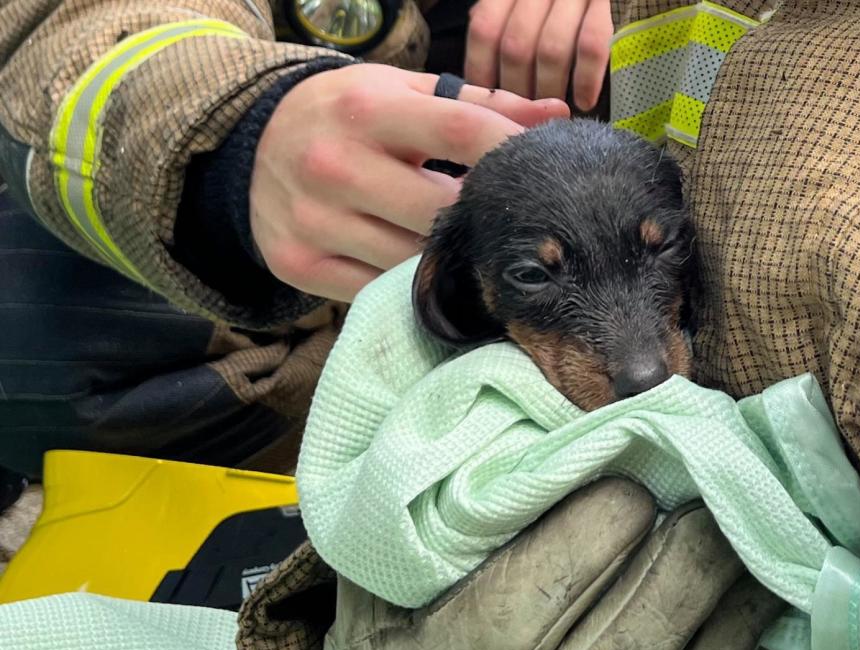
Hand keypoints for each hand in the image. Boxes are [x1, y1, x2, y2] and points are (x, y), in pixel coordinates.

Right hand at [250, 64, 569, 301]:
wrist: (249, 147)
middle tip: (510, 227)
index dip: (512, 152)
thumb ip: (478, 104)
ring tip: (469, 251)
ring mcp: (313, 221)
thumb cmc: (347, 115)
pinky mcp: (299, 266)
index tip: (545, 175)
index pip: (461, 130)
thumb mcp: (402, 91)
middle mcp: (335, 164)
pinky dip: (409, 286)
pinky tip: (428, 273)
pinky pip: (378, 291)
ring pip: (413, 259)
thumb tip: (554, 117)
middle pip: (441, 211)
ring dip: (449, 260)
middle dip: (482, 221)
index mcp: (368, 108)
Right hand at [322, 478, 793, 649]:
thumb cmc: (399, 639)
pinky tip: (770, 621)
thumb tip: (493, 415)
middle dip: (678, 578)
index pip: (512, 614)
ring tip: (761, 549)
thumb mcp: (378, 583)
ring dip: (730, 622)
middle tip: (718, 505)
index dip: (578, 549)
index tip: (629, 490)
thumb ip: (416, 516)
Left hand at [465, 0, 612, 111]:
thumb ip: (500, 17)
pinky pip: (592, 46)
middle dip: (518, 90)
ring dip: (549, 89)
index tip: (489, 100)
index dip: (482, 69)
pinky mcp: (608, 2)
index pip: (485, 29)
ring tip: (551, 111)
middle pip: (517, 47)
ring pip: (551, 51)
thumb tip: (480, 65)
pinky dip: (586, 79)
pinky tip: (584, 101)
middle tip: (524, 113)